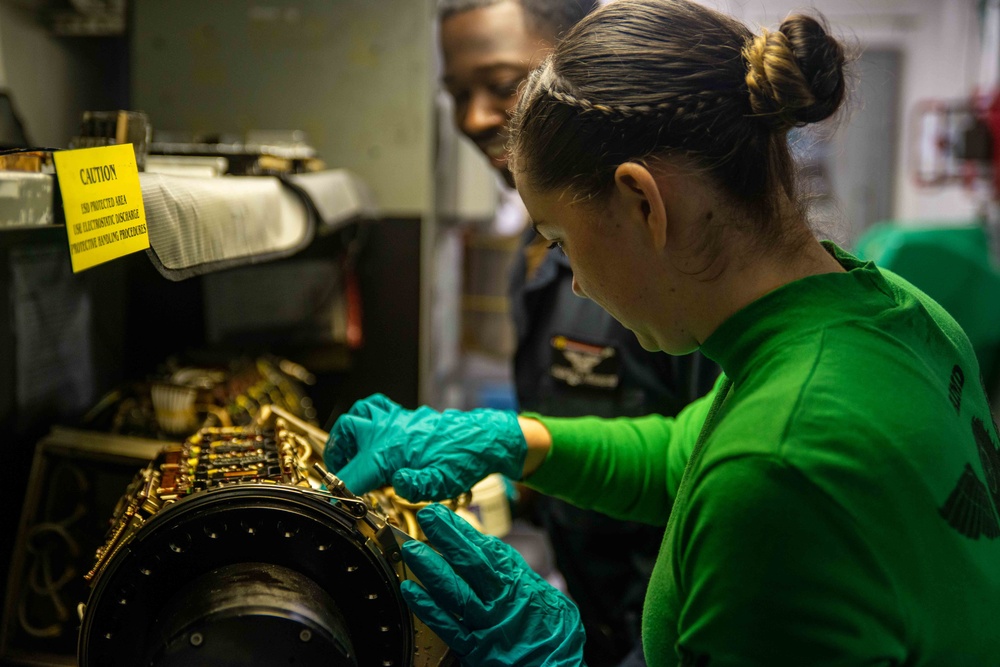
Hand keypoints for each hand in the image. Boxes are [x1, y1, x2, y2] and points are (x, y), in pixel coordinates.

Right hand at [324, 394, 526, 499]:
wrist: (483, 439)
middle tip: (342, 474)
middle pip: (347, 432)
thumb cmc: (463, 461)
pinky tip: (373, 437)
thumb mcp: (442, 483)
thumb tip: (399, 483)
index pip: (353, 471)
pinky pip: (376, 407)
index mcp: (391, 449)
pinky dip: (367, 419)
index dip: (337, 488)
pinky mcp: (404, 416)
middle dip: (338, 454)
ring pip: (359, 414)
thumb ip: (417, 485)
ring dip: (348, 434)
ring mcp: (396, 419)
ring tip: (351, 453)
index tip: (329, 500)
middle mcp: (388, 430)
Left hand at [400, 504, 585, 665]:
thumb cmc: (552, 632)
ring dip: (432, 570)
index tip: (441, 514)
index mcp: (520, 584)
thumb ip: (516, 574)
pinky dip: (428, 609)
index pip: (486, 550)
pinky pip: (448, 627)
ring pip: (456, 593)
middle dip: (447, 538)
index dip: (461, 530)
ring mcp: (488, 625)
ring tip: (412, 550)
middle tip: (426, 517)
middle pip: (471, 564)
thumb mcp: (543, 595)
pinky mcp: (476, 650)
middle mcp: (503, 601)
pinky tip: (411, 591)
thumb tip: (491, 549)